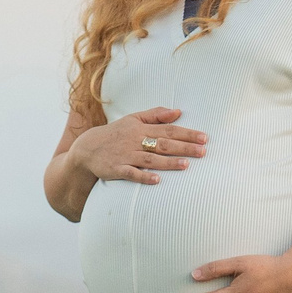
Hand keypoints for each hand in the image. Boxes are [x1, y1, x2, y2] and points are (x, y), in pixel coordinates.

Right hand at [69, 108, 207, 184]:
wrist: (87, 148)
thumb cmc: (115, 133)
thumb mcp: (133, 119)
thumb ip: (155, 115)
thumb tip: (178, 112)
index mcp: (141, 128)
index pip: (168, 130)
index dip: (187, 133)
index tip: (204, 137)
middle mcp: (135, 141)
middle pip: (163, 144)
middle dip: (184, 147)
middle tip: (203, 151)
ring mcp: (126, 156)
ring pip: (150, 159)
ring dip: (168, 162)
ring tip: (186, 165)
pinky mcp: (116, 169)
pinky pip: (131, 174)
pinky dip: (143, 177)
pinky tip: (156, 180)